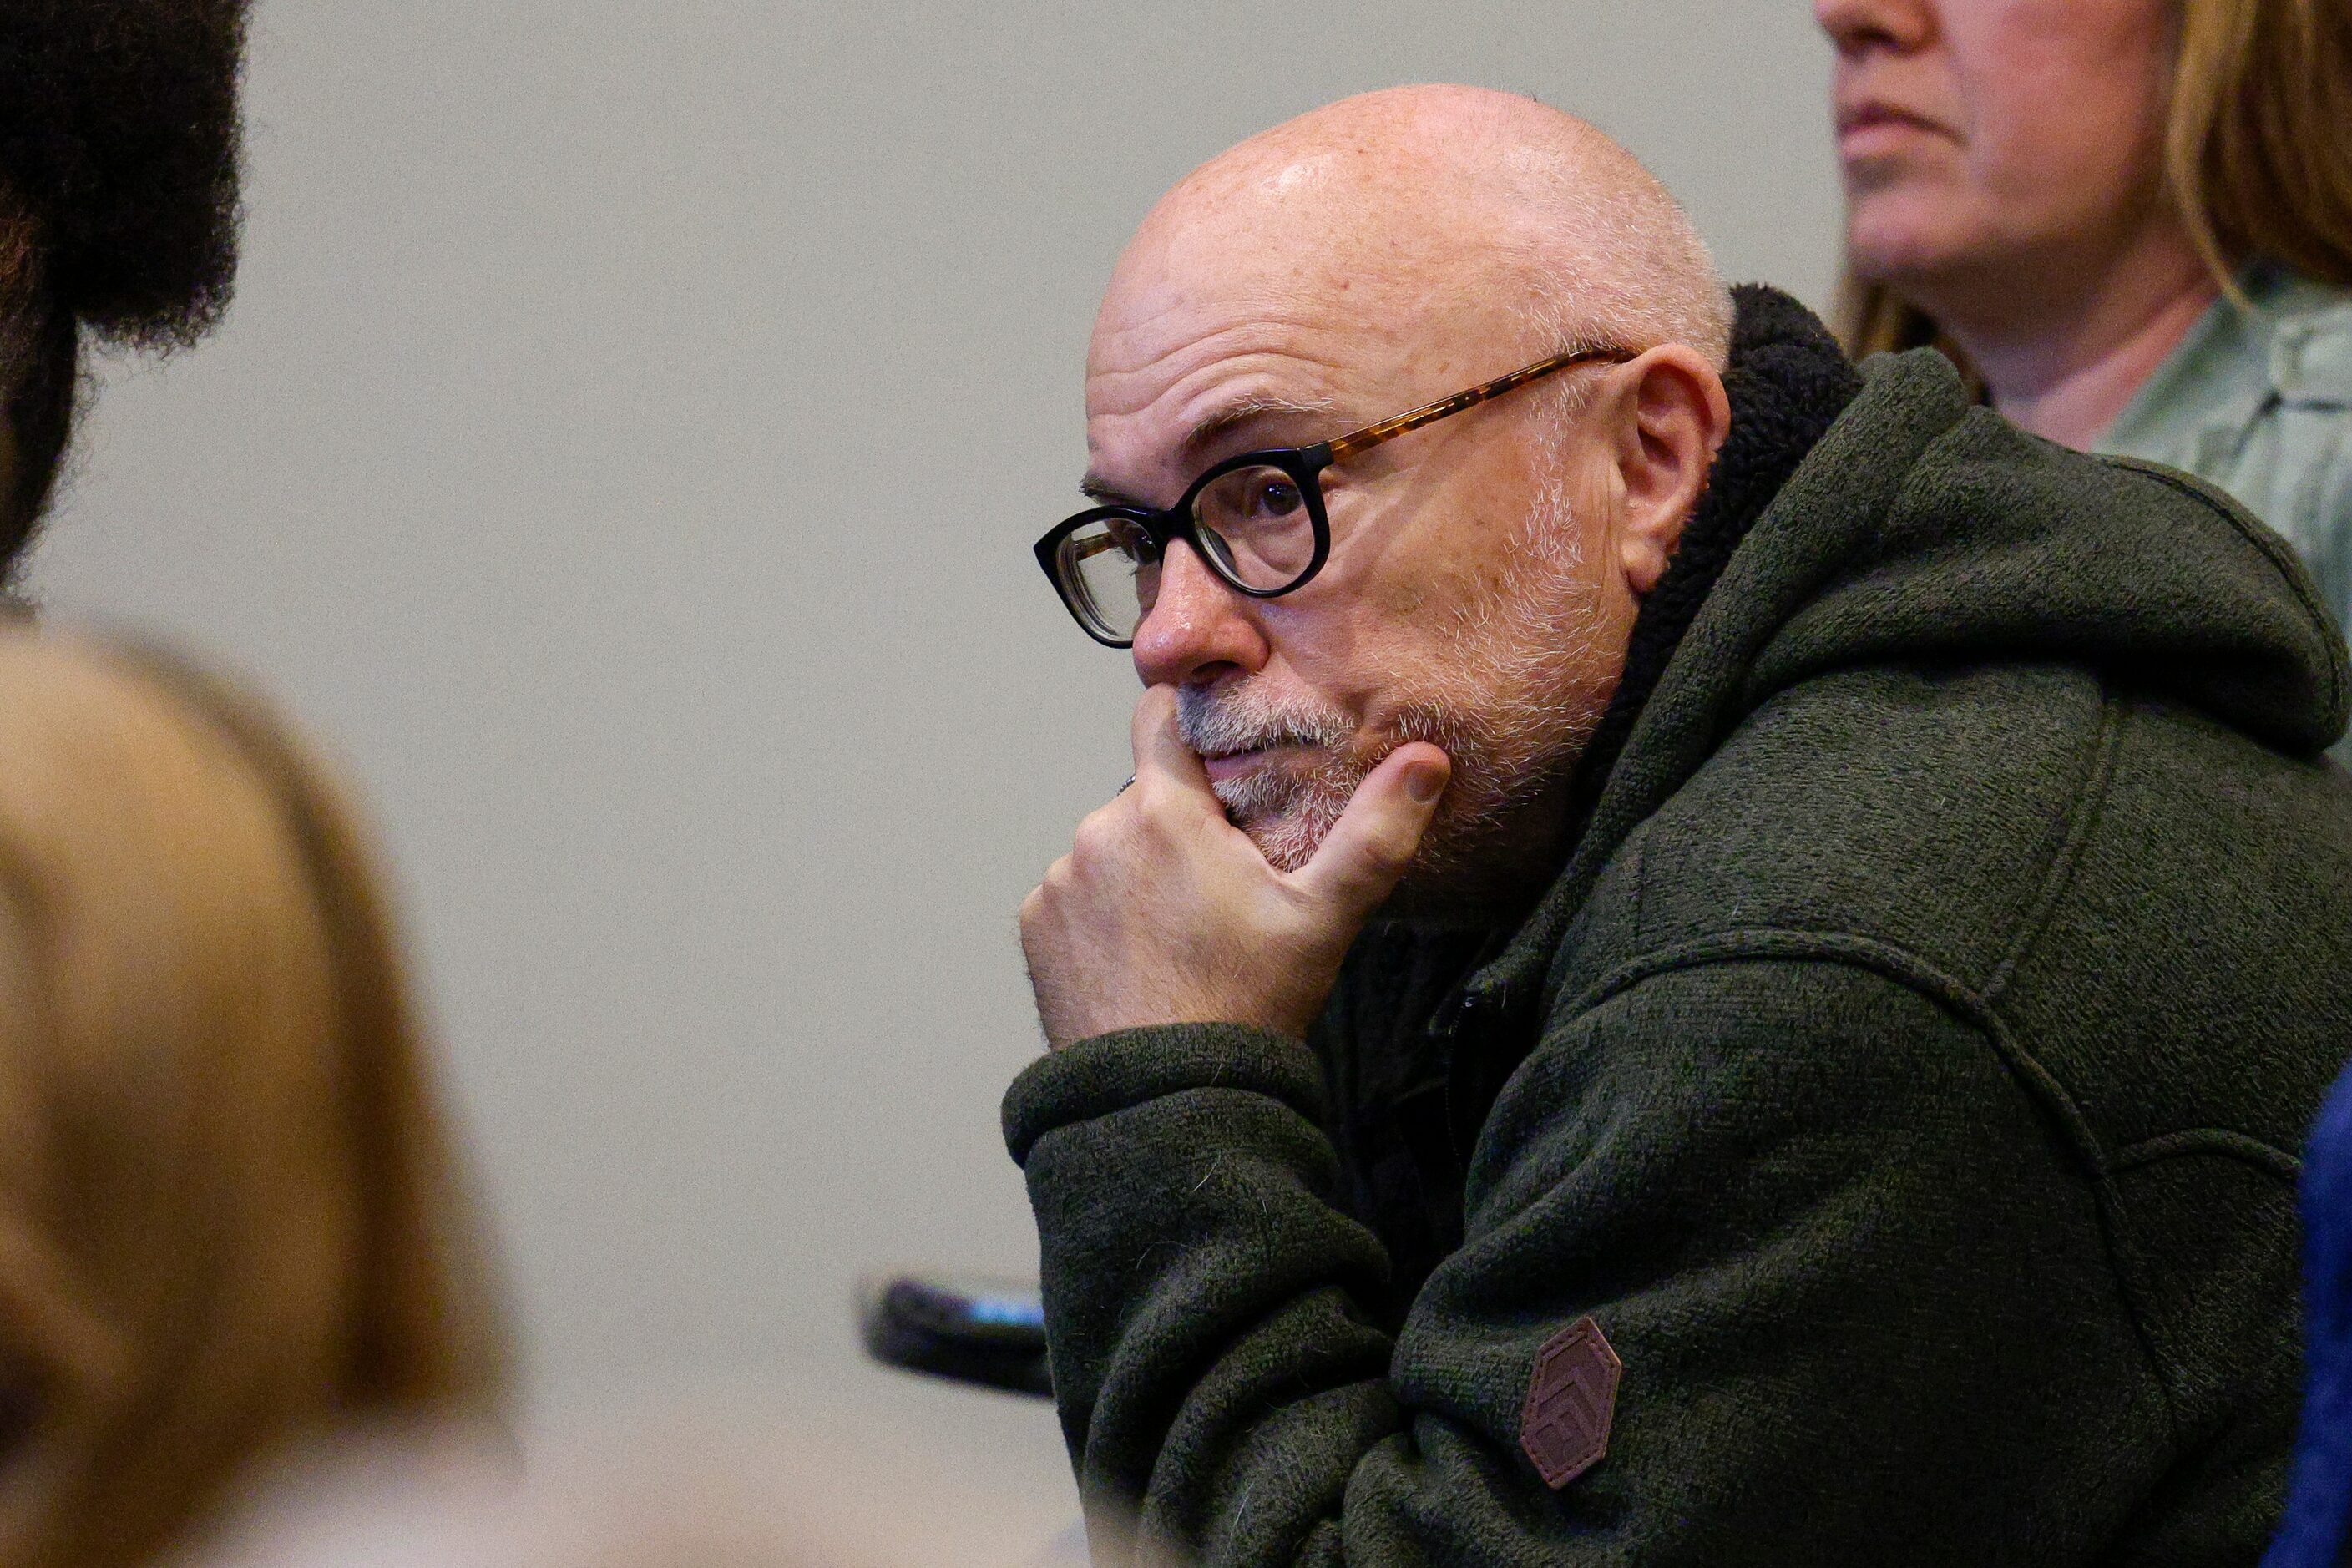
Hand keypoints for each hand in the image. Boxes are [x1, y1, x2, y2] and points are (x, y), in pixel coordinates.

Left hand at [1019, 686, 1450, 1049]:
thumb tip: (1428, 760)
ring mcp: (1059, 882)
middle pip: (1147, 795)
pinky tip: (1143, 960)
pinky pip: (1076, 895)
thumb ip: (1376, 834)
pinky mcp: (1036, 926)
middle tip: (1226, 887)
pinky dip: (1105, 914)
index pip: (1161, 715)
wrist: (1163, 1103)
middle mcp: (1096, 832)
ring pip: (1112, 848)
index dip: (1193, 725)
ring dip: (1142, 871)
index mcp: (1163, 812)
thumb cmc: (1246, 1006)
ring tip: (1185, 935)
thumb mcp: (1325, 919)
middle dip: (1182, 824)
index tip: (1222, 757)